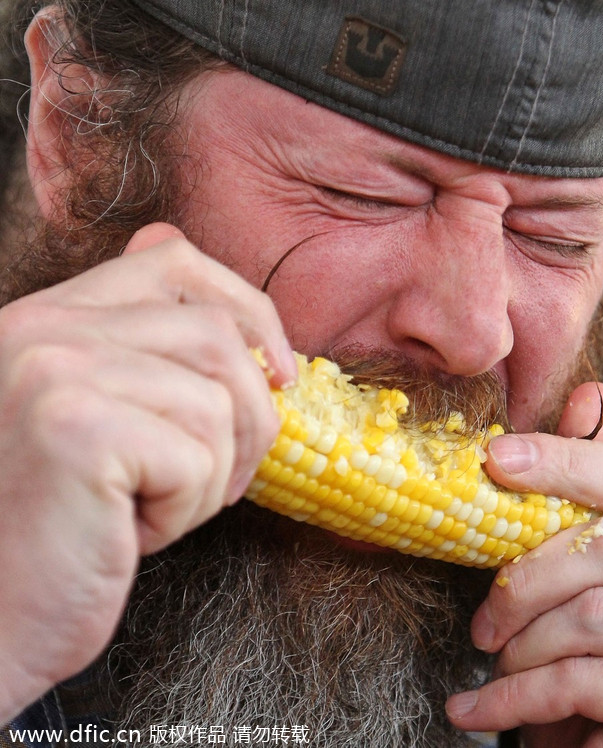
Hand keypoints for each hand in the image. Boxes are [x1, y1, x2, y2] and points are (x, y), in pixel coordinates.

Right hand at [0, 224, 295, 723]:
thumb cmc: (65, 528)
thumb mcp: (111, 426)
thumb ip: (156, 365)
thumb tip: (258, 342)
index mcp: (52, 318)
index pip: (174, 260)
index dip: (248, 309)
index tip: (280, 374)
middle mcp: (43, 328)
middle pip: (217, 335)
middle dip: (251, 416)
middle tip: (222, 480)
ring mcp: (54, 370)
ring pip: (217, 401)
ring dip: (212, 474)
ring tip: (156, 507)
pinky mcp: (74, 427)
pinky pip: (196, 456)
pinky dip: (186, 508)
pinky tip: (130, 531)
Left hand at [446, 383, 602, 746]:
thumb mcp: (601, 578)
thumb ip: (597, 493)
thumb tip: (591, 394)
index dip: (565, 458)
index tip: (496, 459)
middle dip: (524, 579)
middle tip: (483, 619)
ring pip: (589, 613)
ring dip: (522, 646)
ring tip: (496, 665)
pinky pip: (582, 677)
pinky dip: (515, 697)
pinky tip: (480, 709)